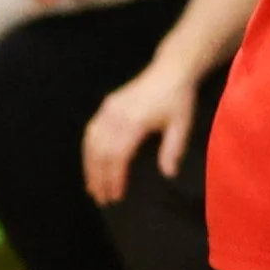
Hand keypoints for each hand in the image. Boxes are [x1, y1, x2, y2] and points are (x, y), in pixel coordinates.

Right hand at [83, 59, 196, 204]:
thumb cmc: (179, 99)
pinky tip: (90, 164)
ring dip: (89, 166)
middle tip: (102, 199)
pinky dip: (88, 150)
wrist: (171, 70)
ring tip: (93, 187)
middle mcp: (117, 115)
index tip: (116, 196)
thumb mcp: (182, 125)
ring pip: (91, 142)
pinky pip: (91, 130)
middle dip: (99, 177)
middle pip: (100, 152)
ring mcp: (109, 109)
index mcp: (135, 121)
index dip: (115, 177)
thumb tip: (168, 174)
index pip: (118, 155)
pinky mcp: (107, 105)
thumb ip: (173, 149)